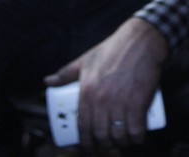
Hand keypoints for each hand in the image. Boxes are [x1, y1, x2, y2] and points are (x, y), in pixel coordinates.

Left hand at [44, 18, 168, 149]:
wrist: (140, 41)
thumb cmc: (113, 50)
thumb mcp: (85, 60)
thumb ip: (65, 73)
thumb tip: (48, 81)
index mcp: (87, 90)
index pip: (83, 125)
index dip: (85, 142)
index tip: (88, 147)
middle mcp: (102, 99)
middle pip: (101, 134)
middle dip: (103, 145)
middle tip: (106, 145)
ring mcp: (121, 102)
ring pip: (119, 135)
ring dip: (120, 143)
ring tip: (121, 141)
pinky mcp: (139, 102)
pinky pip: (137, 129)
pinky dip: (137, 138)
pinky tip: (136, 138)